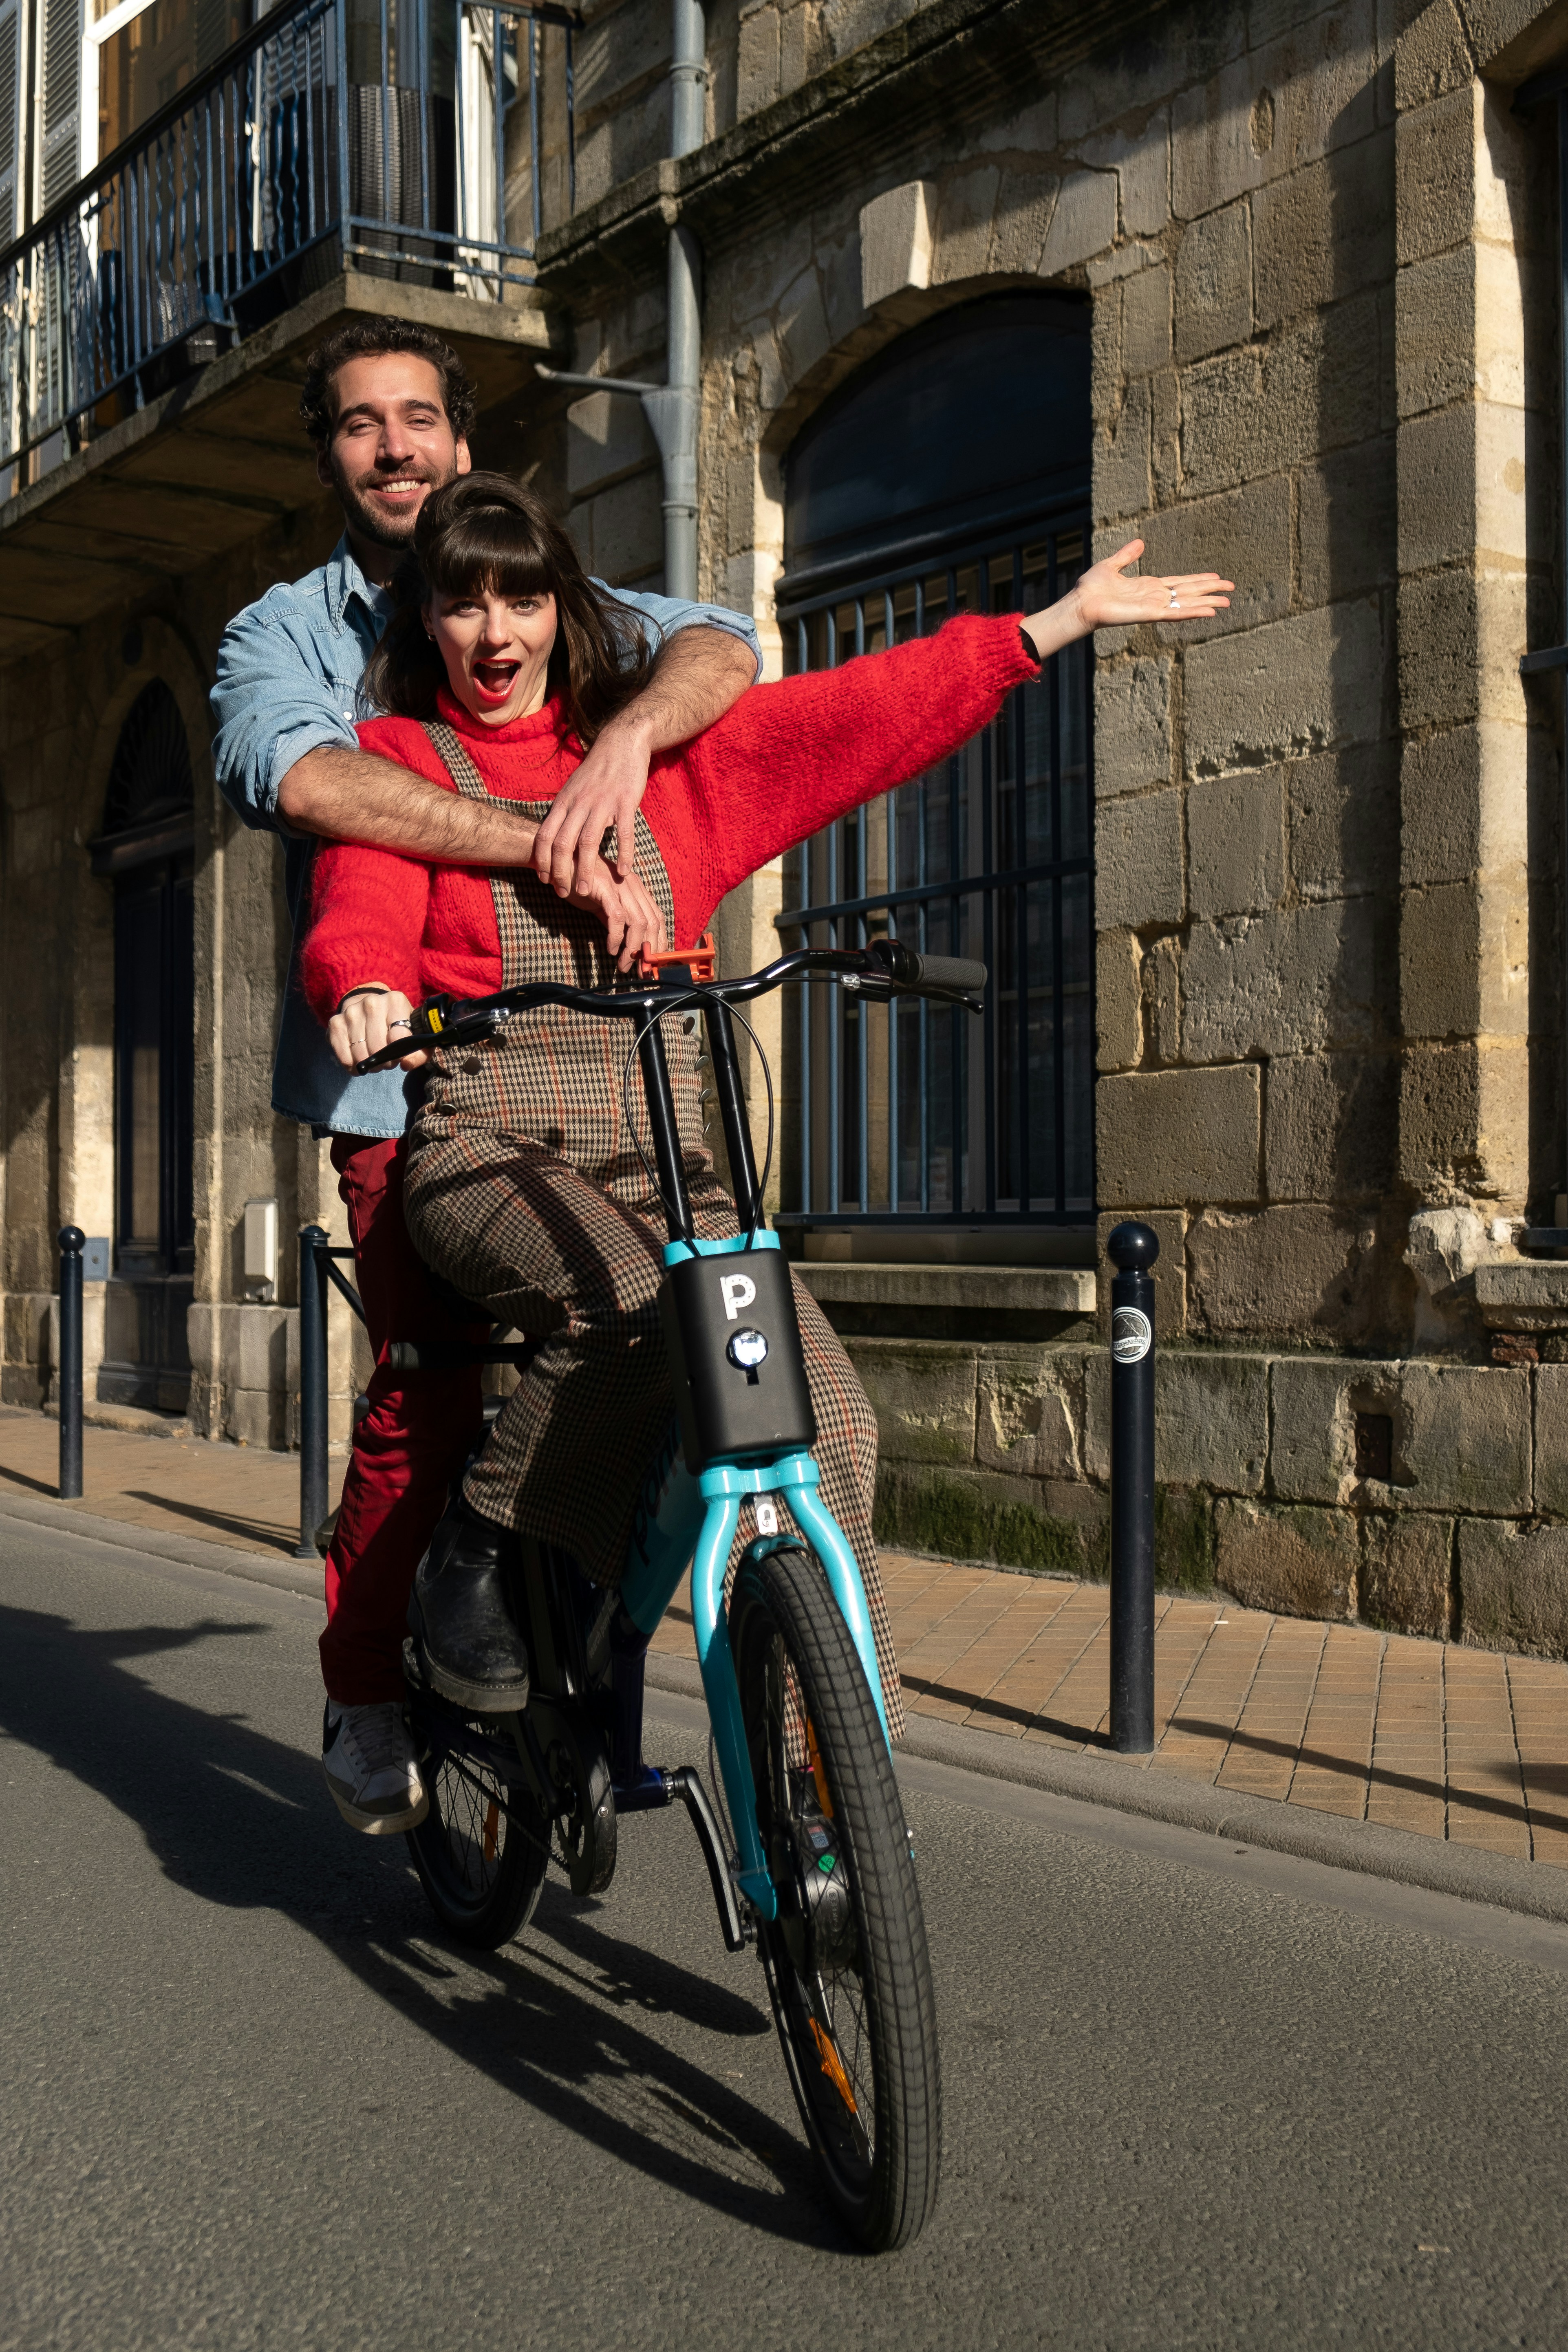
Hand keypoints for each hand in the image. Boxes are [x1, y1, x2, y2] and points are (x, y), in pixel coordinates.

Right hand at [327, 985, 427, 1071]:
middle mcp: (371, 1003)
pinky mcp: (336, 1023)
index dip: (399, 1054)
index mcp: (395, 1001)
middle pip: (378, 1049)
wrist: (370, 1005)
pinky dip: (353, 1065)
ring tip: (374, 1056)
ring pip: (360, 1055)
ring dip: (369, 1063)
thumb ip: (418, 1053)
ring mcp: (351, 1012)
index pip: (398, 1038)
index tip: (399, 1056)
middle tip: (387, 1059)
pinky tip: (359, 1060)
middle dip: (384, 1061)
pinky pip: (344, 1057)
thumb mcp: (414, 1034)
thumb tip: (406, 1064)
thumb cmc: (397, 1023)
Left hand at [530, 716, 652, 896]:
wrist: (621, 743)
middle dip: (560, 872)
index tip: (545, 880)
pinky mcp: (625, 801)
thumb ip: (564, 814)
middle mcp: (579, 803)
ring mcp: (602, 802)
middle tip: (563, 893)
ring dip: (586, 870)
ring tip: (586, 892)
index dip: (543, 861)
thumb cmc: (596, 772)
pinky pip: (623, 832)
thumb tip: (553, 840)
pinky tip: (623, 872)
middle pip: (563, 843)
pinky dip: (623, 853)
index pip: (545, 836)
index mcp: (564, 802)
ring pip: (588, 842)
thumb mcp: (573, 790)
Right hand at [570, 860, 667, 973]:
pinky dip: (616, 937)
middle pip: (652, 922)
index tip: (654, 962)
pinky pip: (616, 916)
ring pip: (638, 921)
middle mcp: (633, 885)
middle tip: (642, 971)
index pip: (657, 918)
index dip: (659, 942)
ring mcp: (619, 885)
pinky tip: (611, 949)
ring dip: (632, 948)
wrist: (559, 862)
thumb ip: (618, 922)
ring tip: (624, 965)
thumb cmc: (580, 883)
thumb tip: (628, 948)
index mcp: (636, 889)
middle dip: (650, 950)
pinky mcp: (604, 887)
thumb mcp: (603, 905)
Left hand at [1064, 538, 1232, 634]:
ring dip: (1207, 603)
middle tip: (1230, 589)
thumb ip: (1127, 555)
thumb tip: (1140, 542)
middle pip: (1189, 592)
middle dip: (1210, 590)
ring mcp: (1154, 607)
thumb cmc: (1091, 588)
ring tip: (1227, 602)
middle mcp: (1154, 598)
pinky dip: (1193, 611)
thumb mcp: (1112, 565)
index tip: (1215, 577)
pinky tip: (1210, 611)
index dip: (1198, 580)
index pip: (1179, 583)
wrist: (1081, 603)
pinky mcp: (1150, 615)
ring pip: (1187, 603)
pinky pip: (1176, 613)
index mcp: (1148, 587)